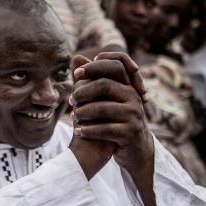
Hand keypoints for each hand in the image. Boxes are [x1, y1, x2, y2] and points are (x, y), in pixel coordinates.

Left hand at [71, 53, 152, 178]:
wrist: (134, 149)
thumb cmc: (115, 120)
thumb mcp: (105, 99)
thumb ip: (91, 79)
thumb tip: (76, 57)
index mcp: (128, 85)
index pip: (115, 65)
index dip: (94, 66)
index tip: (76, 74)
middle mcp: (134, 96)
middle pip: (105, 85)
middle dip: (84, 92)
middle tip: (71, 100)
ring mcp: (135, 114)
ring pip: (103, 108)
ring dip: (84, 113)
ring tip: (73, 117)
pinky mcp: (131, 132)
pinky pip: (106, 129)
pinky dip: (89, 130)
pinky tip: (78, 132)